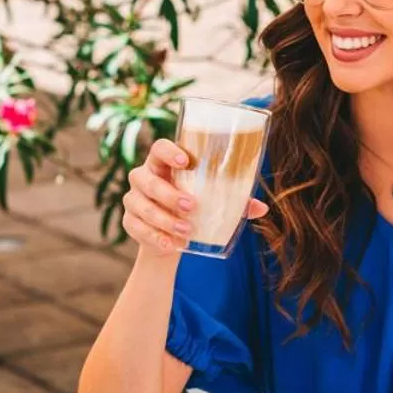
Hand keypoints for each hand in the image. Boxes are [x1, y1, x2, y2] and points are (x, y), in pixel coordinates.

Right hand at [122, 138, 266, 257]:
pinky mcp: (130, 222)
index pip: (159, 148)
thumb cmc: (195, 209)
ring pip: (142, 206)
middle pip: (148, 179)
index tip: (185, 161)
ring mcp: (133, 200)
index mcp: (163, 164)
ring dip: (164, 219)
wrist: (172, 238)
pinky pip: (137, 228)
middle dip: (169, 193)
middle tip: (192, 206)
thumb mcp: (214, 203)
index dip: (169, 151)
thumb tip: (262, 208)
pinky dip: (155, 237)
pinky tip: (171, 244)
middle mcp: (143, 177)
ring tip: (186, 230)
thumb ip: (235, 203)